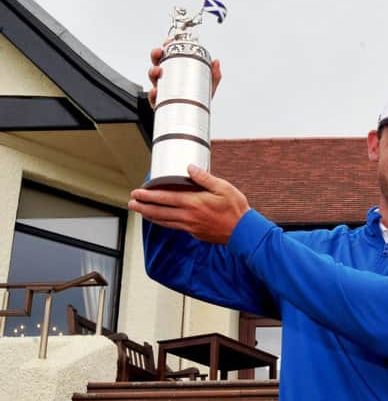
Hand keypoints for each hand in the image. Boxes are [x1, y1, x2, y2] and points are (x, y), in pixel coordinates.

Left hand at [128, 165, 249, 243]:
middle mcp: (188, 216)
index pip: (164, 198)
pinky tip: (160, 220)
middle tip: (131, 203)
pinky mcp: (194, 233)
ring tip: (140, 211)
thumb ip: (204, 178)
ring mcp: (190, 226)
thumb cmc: (235, 209)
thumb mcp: (223, 187)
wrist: (243, 232)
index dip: (148, 195)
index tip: (137, 192)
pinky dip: (163, 222)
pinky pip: (174, 227)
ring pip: (164, 221)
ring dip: (150, 215)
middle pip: (159, 211)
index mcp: (193, 203)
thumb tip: (189, 168)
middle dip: (143, 206)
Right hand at [147, 45, 221, 108]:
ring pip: (153, 78)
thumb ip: (214, 75)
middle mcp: (167, 80)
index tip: (168, 42)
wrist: (195, 119)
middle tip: (159, 52)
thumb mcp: (208, 86)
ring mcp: (162, 91)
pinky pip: (153, 98)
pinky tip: (156, 91)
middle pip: (157, 63)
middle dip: (156, 55)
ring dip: (153, 72)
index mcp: (176, 72)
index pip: (169, 56)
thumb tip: (216, 62)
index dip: (166, 47)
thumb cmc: (198, 101)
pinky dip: (153, 94)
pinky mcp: (160, 104)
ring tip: (158, 71)